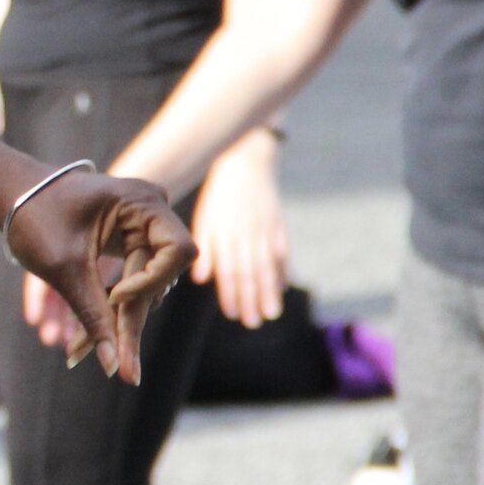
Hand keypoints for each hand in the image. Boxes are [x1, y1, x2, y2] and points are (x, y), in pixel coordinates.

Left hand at [4, 169, 195, 381]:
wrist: (10, 195)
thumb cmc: (34, 216)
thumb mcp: (64, 265)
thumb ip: (94, 314)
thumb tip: (113, 367)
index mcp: (142, 202)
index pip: (177, 251)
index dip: (151, 281)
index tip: (114, 298)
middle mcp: (149, 212)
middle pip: (157, 278)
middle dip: (129, 319)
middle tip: (122, 371)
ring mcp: (141, 228)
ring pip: (142, 288)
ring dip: (115, 320)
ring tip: (78, 353)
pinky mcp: (128, 244)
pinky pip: (128, 283)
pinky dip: (106, 308)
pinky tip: (81, 340)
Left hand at [189, 140, 287, 328]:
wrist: (247, 162)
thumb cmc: (221, 194)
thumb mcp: (207, 217)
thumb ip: (206, 248)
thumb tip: (201, 280)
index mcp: (225, 232)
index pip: (229, 268)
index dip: (231, 293)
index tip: (232, 315)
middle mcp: (246, 233)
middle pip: (250, 272)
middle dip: (251, 300)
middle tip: (253, 323)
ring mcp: (265, 229)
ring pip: (267, 265)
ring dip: (269, 291)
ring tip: (271, 314)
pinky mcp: (279, 224)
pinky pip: (282, 252)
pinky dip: (282, 270)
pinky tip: (282, 288)